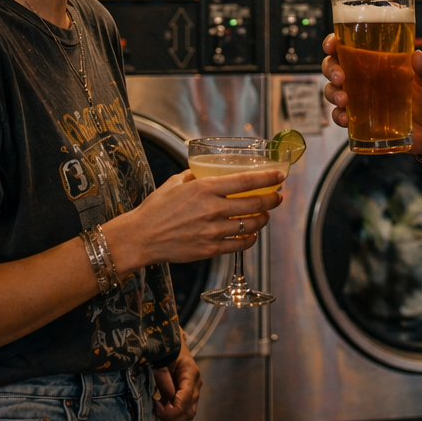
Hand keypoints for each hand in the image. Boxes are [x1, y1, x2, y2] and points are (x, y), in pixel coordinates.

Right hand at [105, 169, 283, 272]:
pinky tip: (251, 234)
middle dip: (272, 200)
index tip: (280, 175)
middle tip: (278, 196)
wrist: (141, 237)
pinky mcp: (210, 249)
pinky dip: (250, 239)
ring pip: (251, 225)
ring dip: (263, 219)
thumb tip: (206, 171)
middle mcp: (213, 209)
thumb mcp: (175, 183)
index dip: (267, 178)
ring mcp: (213, 231)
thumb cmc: (156, 208)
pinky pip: (239, 245)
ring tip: (265, 215)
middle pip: (255, 204)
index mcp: (205, 188)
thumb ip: (195, 176)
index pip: (246, 181)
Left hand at [153, 339, 200, 420]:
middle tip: (156, 412)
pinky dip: (173, 418)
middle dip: (172, 417)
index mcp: (191, 372)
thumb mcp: (161, 359)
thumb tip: (167, 399)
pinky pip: (183, 413)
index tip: (157, 408)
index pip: (186, 398)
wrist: (171, 344)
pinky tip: (162, 414)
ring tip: (159, 414)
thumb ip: (163, 378)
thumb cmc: (165, 349)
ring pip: (188, 415)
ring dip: (173, 419)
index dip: (172, 409)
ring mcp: (193, 392)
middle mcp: (195, 385)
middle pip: (189, 411)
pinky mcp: (187, 398)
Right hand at [322, 34, 421, 157]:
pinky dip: (338, 116)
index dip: (334, 43)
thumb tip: (419, 56)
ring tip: (344, 99)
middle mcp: (364, 78)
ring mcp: (360, 98)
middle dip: (330, 68)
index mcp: (377, 61)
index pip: (349, 46)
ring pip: (332, 90)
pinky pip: (340, 115)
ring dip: (332, 93)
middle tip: (340, 76)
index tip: (332, 45)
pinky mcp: (360, 119)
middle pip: (334, 66)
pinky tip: (345, 118)